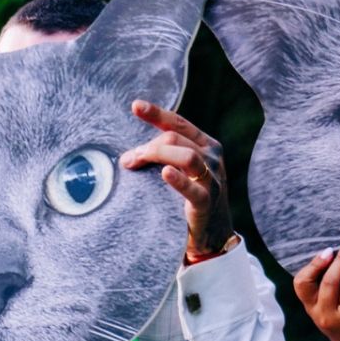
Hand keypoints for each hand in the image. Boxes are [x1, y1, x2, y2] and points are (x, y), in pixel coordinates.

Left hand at [119, 100, 234, 259]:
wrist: (212, 234)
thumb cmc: (190, 198)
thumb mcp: (182, 170)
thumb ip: (162, 157)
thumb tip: (127, 157)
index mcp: (206, 145)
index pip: (179, 123)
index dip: (157, 113)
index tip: (135, 106)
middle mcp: (212, 157)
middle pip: (175, 139)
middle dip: (147, 146)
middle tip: (128, 160)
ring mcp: (212, 179)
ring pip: (186, 156)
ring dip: (156, 155)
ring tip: (135, 164)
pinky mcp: (207, 201)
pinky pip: (193, 188)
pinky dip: (179, 180)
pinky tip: (165, 174)